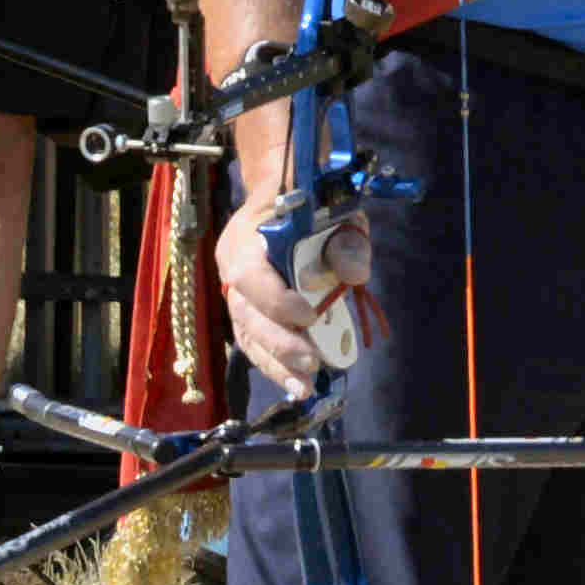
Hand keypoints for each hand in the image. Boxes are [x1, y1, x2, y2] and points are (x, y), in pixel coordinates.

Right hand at [221, 192, 364, 391]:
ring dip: (276, 366)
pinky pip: (253, 343)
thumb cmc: (308, 201)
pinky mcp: (246, 313)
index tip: (310, 316)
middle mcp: (231, 268)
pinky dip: (274, 366)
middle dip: (278, 344)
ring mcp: (235, 293)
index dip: (275, 300)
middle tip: (312, 364)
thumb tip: (353, 274)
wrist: (281, 195)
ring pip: (247, 335)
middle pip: (245, 314)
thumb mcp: (333, 209)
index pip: (250, 275)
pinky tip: (295, 385)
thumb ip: (344, 238)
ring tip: (304, 389)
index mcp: (245, 238)